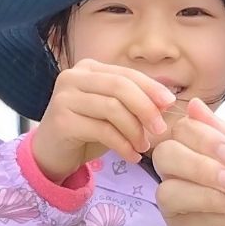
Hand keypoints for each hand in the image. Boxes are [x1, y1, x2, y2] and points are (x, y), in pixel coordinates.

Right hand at [34, 59, 174, 181]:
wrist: (54, 153)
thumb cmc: (88, 130)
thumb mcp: (114, 113)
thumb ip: (135, 102)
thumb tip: (166, 101)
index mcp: (89, 69)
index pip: (127, 74)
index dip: (151, 88)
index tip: (170, 103)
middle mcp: (74, 77)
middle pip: (120, 87)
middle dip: (146, 108)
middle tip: (160, 129)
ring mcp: (64, 97)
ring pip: (112, 109)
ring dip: (135, 130)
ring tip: (143, 147)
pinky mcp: (61, 121)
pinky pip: (102, 131)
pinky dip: (123, 145)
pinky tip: (132, 156)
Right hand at [153, 99, 224, 225]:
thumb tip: (193, 105)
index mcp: (200, 149)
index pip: (180, 130)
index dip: (204, 138)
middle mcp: (182, 174)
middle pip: (165, 156)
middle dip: (202, 166)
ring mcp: (179, 207)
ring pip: (169, 191)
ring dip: (212, 195)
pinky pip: (189, 220)